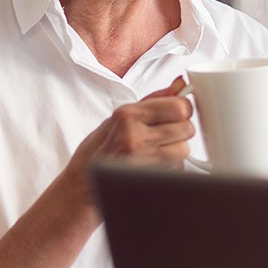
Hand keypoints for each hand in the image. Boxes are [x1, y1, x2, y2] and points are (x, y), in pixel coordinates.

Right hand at [56, 77, 195, 213]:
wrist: (81, 183)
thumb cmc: (100, 149)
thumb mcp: (120, 117)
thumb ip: (154, 99)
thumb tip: (181, 84)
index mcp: (128, 114)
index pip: (179, 106)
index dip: (184, 110)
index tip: (178, 114)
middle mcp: (134, 134)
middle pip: (187, 128)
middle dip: (181, 130)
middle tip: (166, 134)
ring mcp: (140, 158)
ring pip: (184, 149)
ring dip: (177, 150)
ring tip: (157, 150)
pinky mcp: (147, 177)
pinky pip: (177, 168)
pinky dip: (172, 166)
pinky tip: (153, 165)